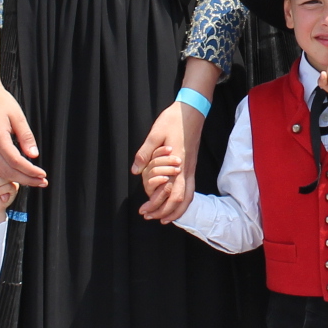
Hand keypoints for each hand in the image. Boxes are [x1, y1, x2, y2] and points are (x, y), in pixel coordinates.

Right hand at [0, 81, 48, 189]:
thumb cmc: (1, 102)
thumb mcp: (18, 116)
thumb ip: (26, 137)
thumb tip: (34, 155)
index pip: (16, 162)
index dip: (30, 171)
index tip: (43, 175)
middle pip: (8, 172)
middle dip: (26, 180)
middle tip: (42, 182)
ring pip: (0, 172)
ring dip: (17, 179)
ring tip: (33, 180)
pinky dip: (6, 174)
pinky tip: (17, 174)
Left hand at [133, 98, 203, 222]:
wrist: (193, 111)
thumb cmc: (174, 120)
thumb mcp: (154, 134)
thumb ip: (144, 153)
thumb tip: (135, 171)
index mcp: (177, 164)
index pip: (171, 194)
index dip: (158, 206)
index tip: (144, 211)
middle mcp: (187, 170)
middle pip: (181, 200)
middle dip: (166, 212)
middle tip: (150, 217)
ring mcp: (191, 168)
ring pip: (188, 196)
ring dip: (176, 209)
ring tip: (163, 217)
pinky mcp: (192, 165)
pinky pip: (190, 189)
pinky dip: (182, 200)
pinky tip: (173, 201)